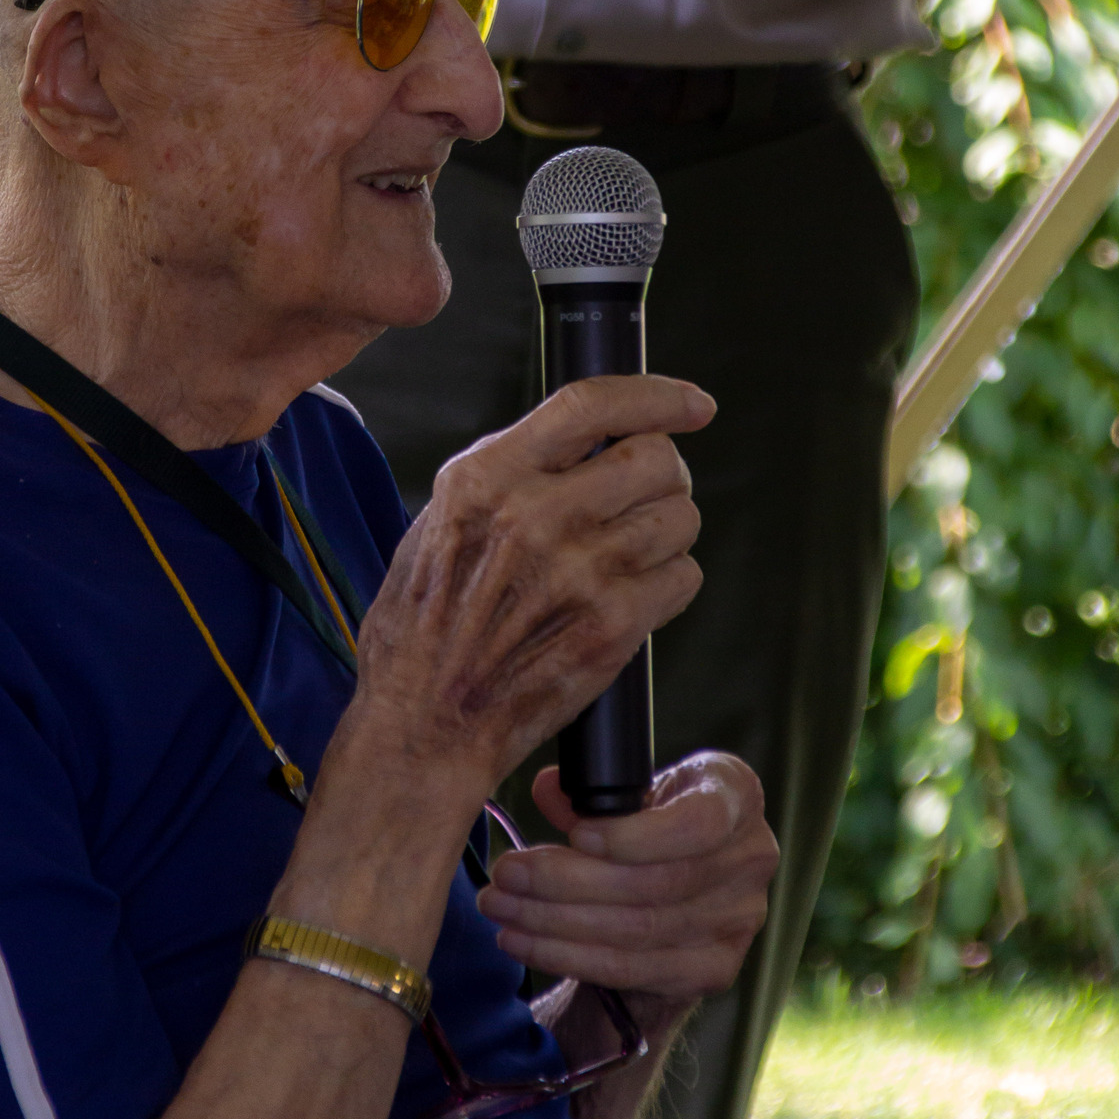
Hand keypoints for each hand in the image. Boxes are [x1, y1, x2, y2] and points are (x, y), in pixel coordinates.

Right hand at [353, 375, 711, 796]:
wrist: (424, 723)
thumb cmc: (425, 629)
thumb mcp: (439, 524)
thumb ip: (506, 476)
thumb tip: (585, 443)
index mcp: (484, 478)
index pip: (589, 404)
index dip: (655, 395)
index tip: (693, 403)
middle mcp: (533, 514)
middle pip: (653, 458)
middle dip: (664, 476)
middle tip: (647, 499)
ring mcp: (577, 570)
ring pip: (679, 516)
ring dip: (668, 532)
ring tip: (631, 556)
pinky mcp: (611, 625)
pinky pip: (683, 576)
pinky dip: (670, 584)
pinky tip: (633, 600)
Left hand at [476, 752, 777, 1008]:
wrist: (675, 888)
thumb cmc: (649, 821)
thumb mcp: (629, 793)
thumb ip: (591, 793)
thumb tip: (548, 789)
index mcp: (736, 794)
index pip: (698, 823)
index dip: (634, 836)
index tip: (575, 836)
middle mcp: (752, 858)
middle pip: (654, 884)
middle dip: (565, 882)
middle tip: (506, 874)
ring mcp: (740, 921)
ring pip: (636, 930)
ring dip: (554, 923)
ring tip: (499, 907)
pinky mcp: (715, 968)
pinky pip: (632, 969)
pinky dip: (568, 956)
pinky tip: (522, 941)